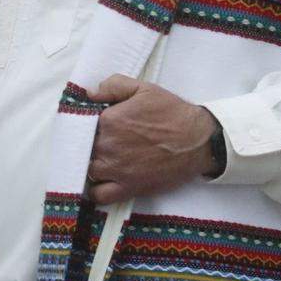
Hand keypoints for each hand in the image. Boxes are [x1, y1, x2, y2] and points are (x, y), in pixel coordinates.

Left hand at [86, 75, 217, 205]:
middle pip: (84, 148)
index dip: (89, 125)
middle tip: (106, 142)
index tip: (98, 126)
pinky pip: (99, 195)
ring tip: (106, 160)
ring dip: (93, 165)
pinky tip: (104, 181)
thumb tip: (90, 93)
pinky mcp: (128, 188)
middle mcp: (108, 146)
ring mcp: (117, 169)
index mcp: (108, 120)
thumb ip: (113, 86)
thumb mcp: (144, 89)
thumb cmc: (172, 113)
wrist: (198, 140)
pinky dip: (97, 190)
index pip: (83, 125)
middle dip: (91, 145)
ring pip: (88, 171)